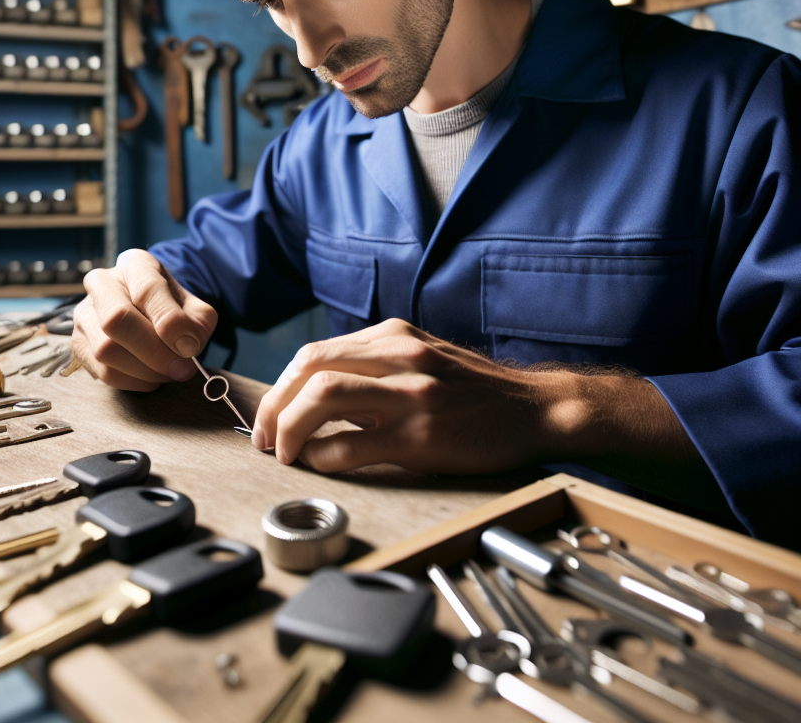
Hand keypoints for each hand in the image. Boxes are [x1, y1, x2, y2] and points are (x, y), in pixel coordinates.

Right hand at [72, 249, 216, 391]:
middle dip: (154, 352)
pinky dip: (132, 381)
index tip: (189, 348)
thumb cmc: (174, 311)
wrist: (151, 317)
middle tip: (180, 368)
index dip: (169, 323)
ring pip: (106, 350)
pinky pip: (102, 372)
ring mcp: (85, 313)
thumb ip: (195, 325)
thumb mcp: (195, 310)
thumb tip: (184, 348)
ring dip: (144, 371)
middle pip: (117, 320)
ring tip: (167, 372)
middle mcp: (102, 283)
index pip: (147, 290)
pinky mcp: (78, 343)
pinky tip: (149, 376)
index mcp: (135, 264)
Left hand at [252, 318, 692, 474]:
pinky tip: (323, 464)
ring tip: (284, 453)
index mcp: (393, 335)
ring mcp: (411, 394)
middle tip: (265, 438)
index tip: (270, 414)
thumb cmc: (474, 387)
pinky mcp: (422, 436)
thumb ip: (373, 363)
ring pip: (323, 397)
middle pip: (309, 369)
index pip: (313, 353)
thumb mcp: (422, 355)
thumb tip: (314, 391)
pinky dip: (325, 456)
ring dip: (291, 428)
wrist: (535, 408)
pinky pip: (353, 445)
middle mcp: (399, 356)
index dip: (280, 386)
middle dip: (274, 406)